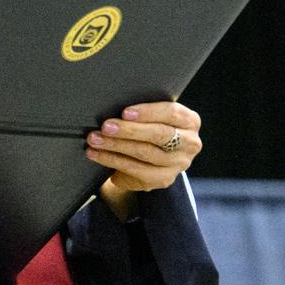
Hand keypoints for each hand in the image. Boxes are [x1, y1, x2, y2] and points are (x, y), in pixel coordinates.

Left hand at [89, 101, 201, 219]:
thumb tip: (111, 105)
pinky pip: (136, 169)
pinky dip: (112, 160)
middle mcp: (190, 142)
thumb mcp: (148, 118)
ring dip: (116, 145)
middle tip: (105, 127)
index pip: (172, 113)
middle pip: (159, 134)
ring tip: (94, 139)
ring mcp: (179, 163)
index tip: (124, 112)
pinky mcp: (164, 179)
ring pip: (145, 152)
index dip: (148, 112)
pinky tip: (96, 154)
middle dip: (129, 130)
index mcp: (189, 121)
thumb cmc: (145, 130)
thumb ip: (140, 112)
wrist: (145, 161)